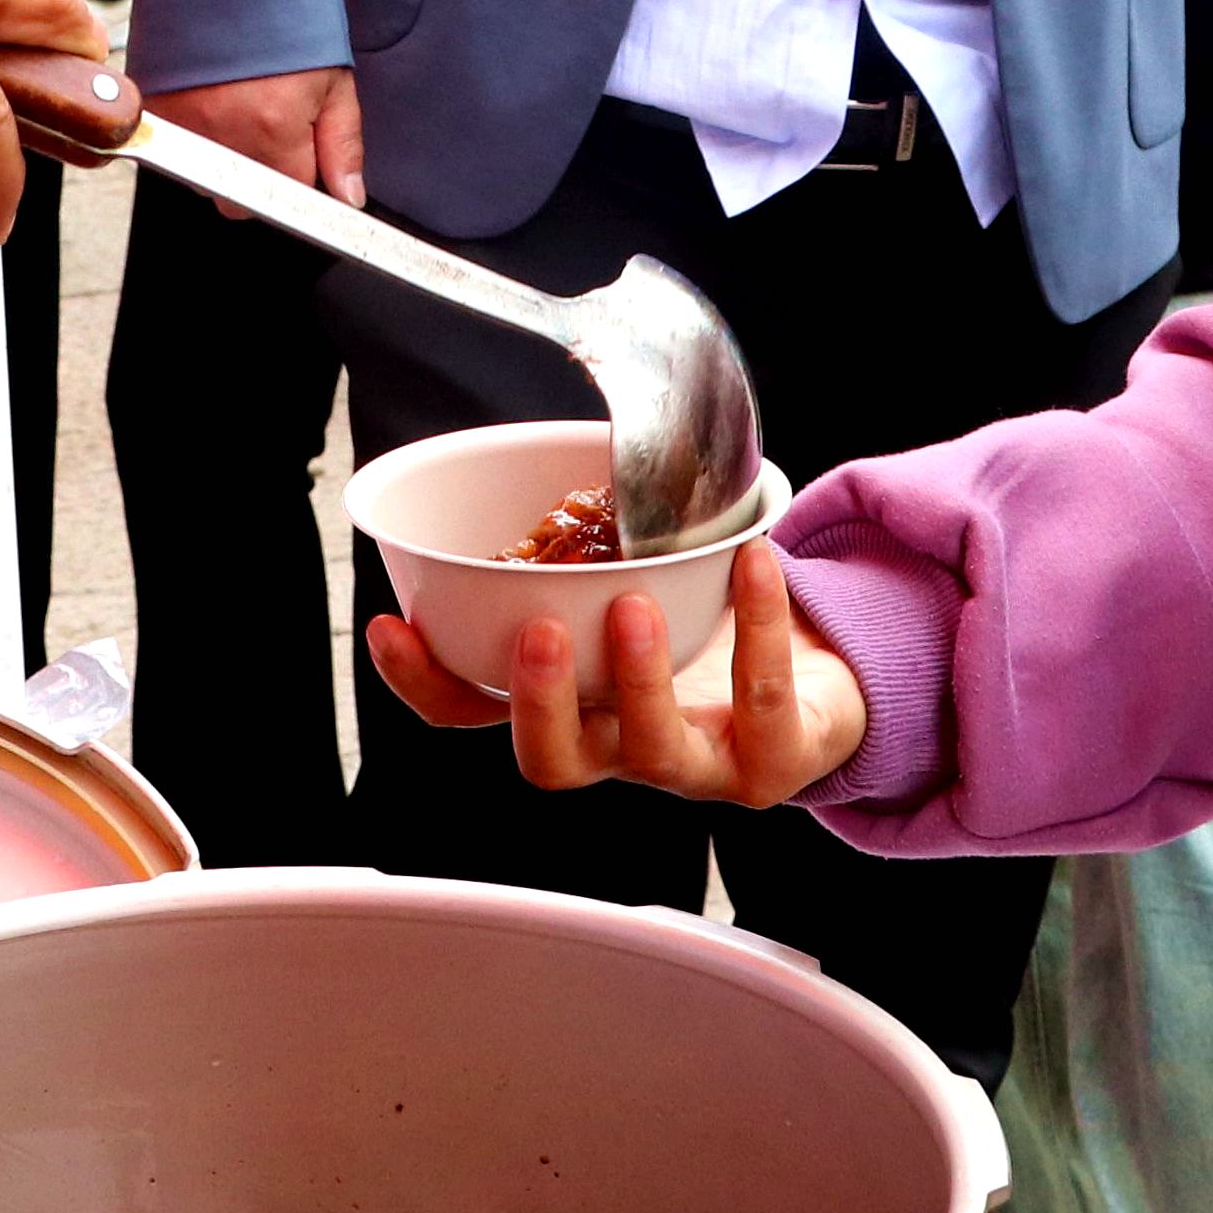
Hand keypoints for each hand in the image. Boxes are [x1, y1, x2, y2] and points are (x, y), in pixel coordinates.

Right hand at [153, 64, 365, 208]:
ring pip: (204, 177)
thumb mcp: (334, 77)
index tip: (301, 152)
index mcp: (273, 130)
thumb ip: (341, 144)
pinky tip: (209, 95)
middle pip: (238, 200)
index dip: (299, 173)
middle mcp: (221, 135)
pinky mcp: (153, 107)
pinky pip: (175, 147)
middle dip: (259, 177)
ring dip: (223, 156)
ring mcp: (180, 124)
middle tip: (270, 123)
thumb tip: (347, 197)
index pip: (289, 196)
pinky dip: (192, 134)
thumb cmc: (286, 7)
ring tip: (237, 102)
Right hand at [368, 538, 868, 806]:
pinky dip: (758, 623)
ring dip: (639, 676)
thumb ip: (572, 555)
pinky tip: (755, 560)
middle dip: (538, 702)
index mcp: (568, 706)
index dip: (426, 683)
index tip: (392, 626)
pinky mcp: (774, 758)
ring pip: (653, 747)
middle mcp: (619, 749)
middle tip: (537, 631)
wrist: (820, 686)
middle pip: (554, 761)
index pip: (474, 714)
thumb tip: (518, 448)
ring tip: (634, 602)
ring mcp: (698, 765)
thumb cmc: (704, 632)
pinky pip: (765, 697)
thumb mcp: (624, 590)